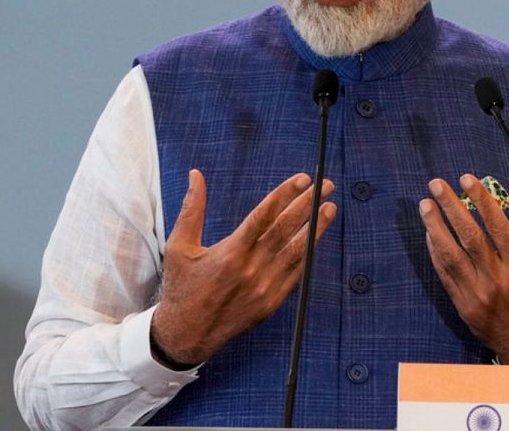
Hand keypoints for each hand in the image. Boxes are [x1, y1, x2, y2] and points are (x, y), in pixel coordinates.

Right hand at [150, 169, 336, 366]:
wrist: (189, 333)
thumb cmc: (182, 287)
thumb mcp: (179, 246)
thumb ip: (192, 209)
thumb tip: (196, 175)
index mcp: (230, 252)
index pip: (264, 215)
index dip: (285, 194)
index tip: (302, 178)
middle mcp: (252, 269)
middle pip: (286, 229)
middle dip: (307, 204)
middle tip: (326, 185)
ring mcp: (265, 287)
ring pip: (297, 251)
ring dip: (316, 228)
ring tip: (330, 208)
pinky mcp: (272, 302)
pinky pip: (296, 273)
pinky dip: (307, 254)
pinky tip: (315, 239)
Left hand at [419, 174, 508, 365]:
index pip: (498, 226)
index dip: (481, 200)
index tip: (468, 179)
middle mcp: (497, 280)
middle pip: (469, 236)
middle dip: (451, 207)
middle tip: (435, 185)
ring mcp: (477, 293)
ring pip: (451, 254)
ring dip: (435, 227)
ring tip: (425, 205)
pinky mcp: (463, 305)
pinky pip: (445, 274)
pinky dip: (435, 253)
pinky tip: (429, 234)